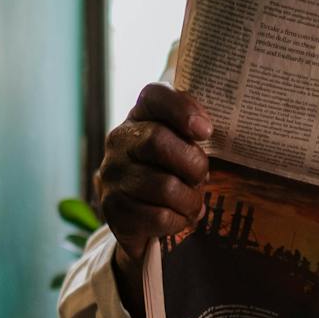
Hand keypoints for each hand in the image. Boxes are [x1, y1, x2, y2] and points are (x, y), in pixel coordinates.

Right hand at [96, 83, 212, 268]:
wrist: (136, 219)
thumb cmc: (168, 174)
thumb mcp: (180, 147)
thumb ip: (192, 132)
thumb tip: (203, 130)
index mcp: (139, 117)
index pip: (153, 96)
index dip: (182, 109)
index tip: (206, 132)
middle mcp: (119, 141)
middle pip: (158, 141)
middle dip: (193, 165)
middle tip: (201, 178)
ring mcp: (112, 174)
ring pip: (164, 186)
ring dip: (190, 200)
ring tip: (191, 204)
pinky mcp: (113, 208)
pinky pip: (159, 216)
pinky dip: (178, 221)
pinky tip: (177, 219)